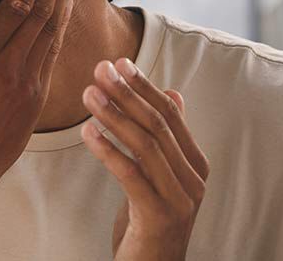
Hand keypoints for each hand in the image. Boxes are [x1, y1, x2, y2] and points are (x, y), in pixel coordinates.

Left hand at [80, 59, 209, 260]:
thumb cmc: (151, 220)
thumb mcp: (161, 176)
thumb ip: (168, 139)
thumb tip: (174, 94)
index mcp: (195, 164)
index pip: (170, 115)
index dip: (144, 86)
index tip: (119, 62)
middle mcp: (194, 179)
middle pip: (158, 125)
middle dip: (127, 93)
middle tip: (99, 70)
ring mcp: (180, 198)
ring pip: (146, 145)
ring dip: (114, 115)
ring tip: (88, 94)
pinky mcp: (159, 216)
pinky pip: (131, 174)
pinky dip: (108, 149)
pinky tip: (87, 132)